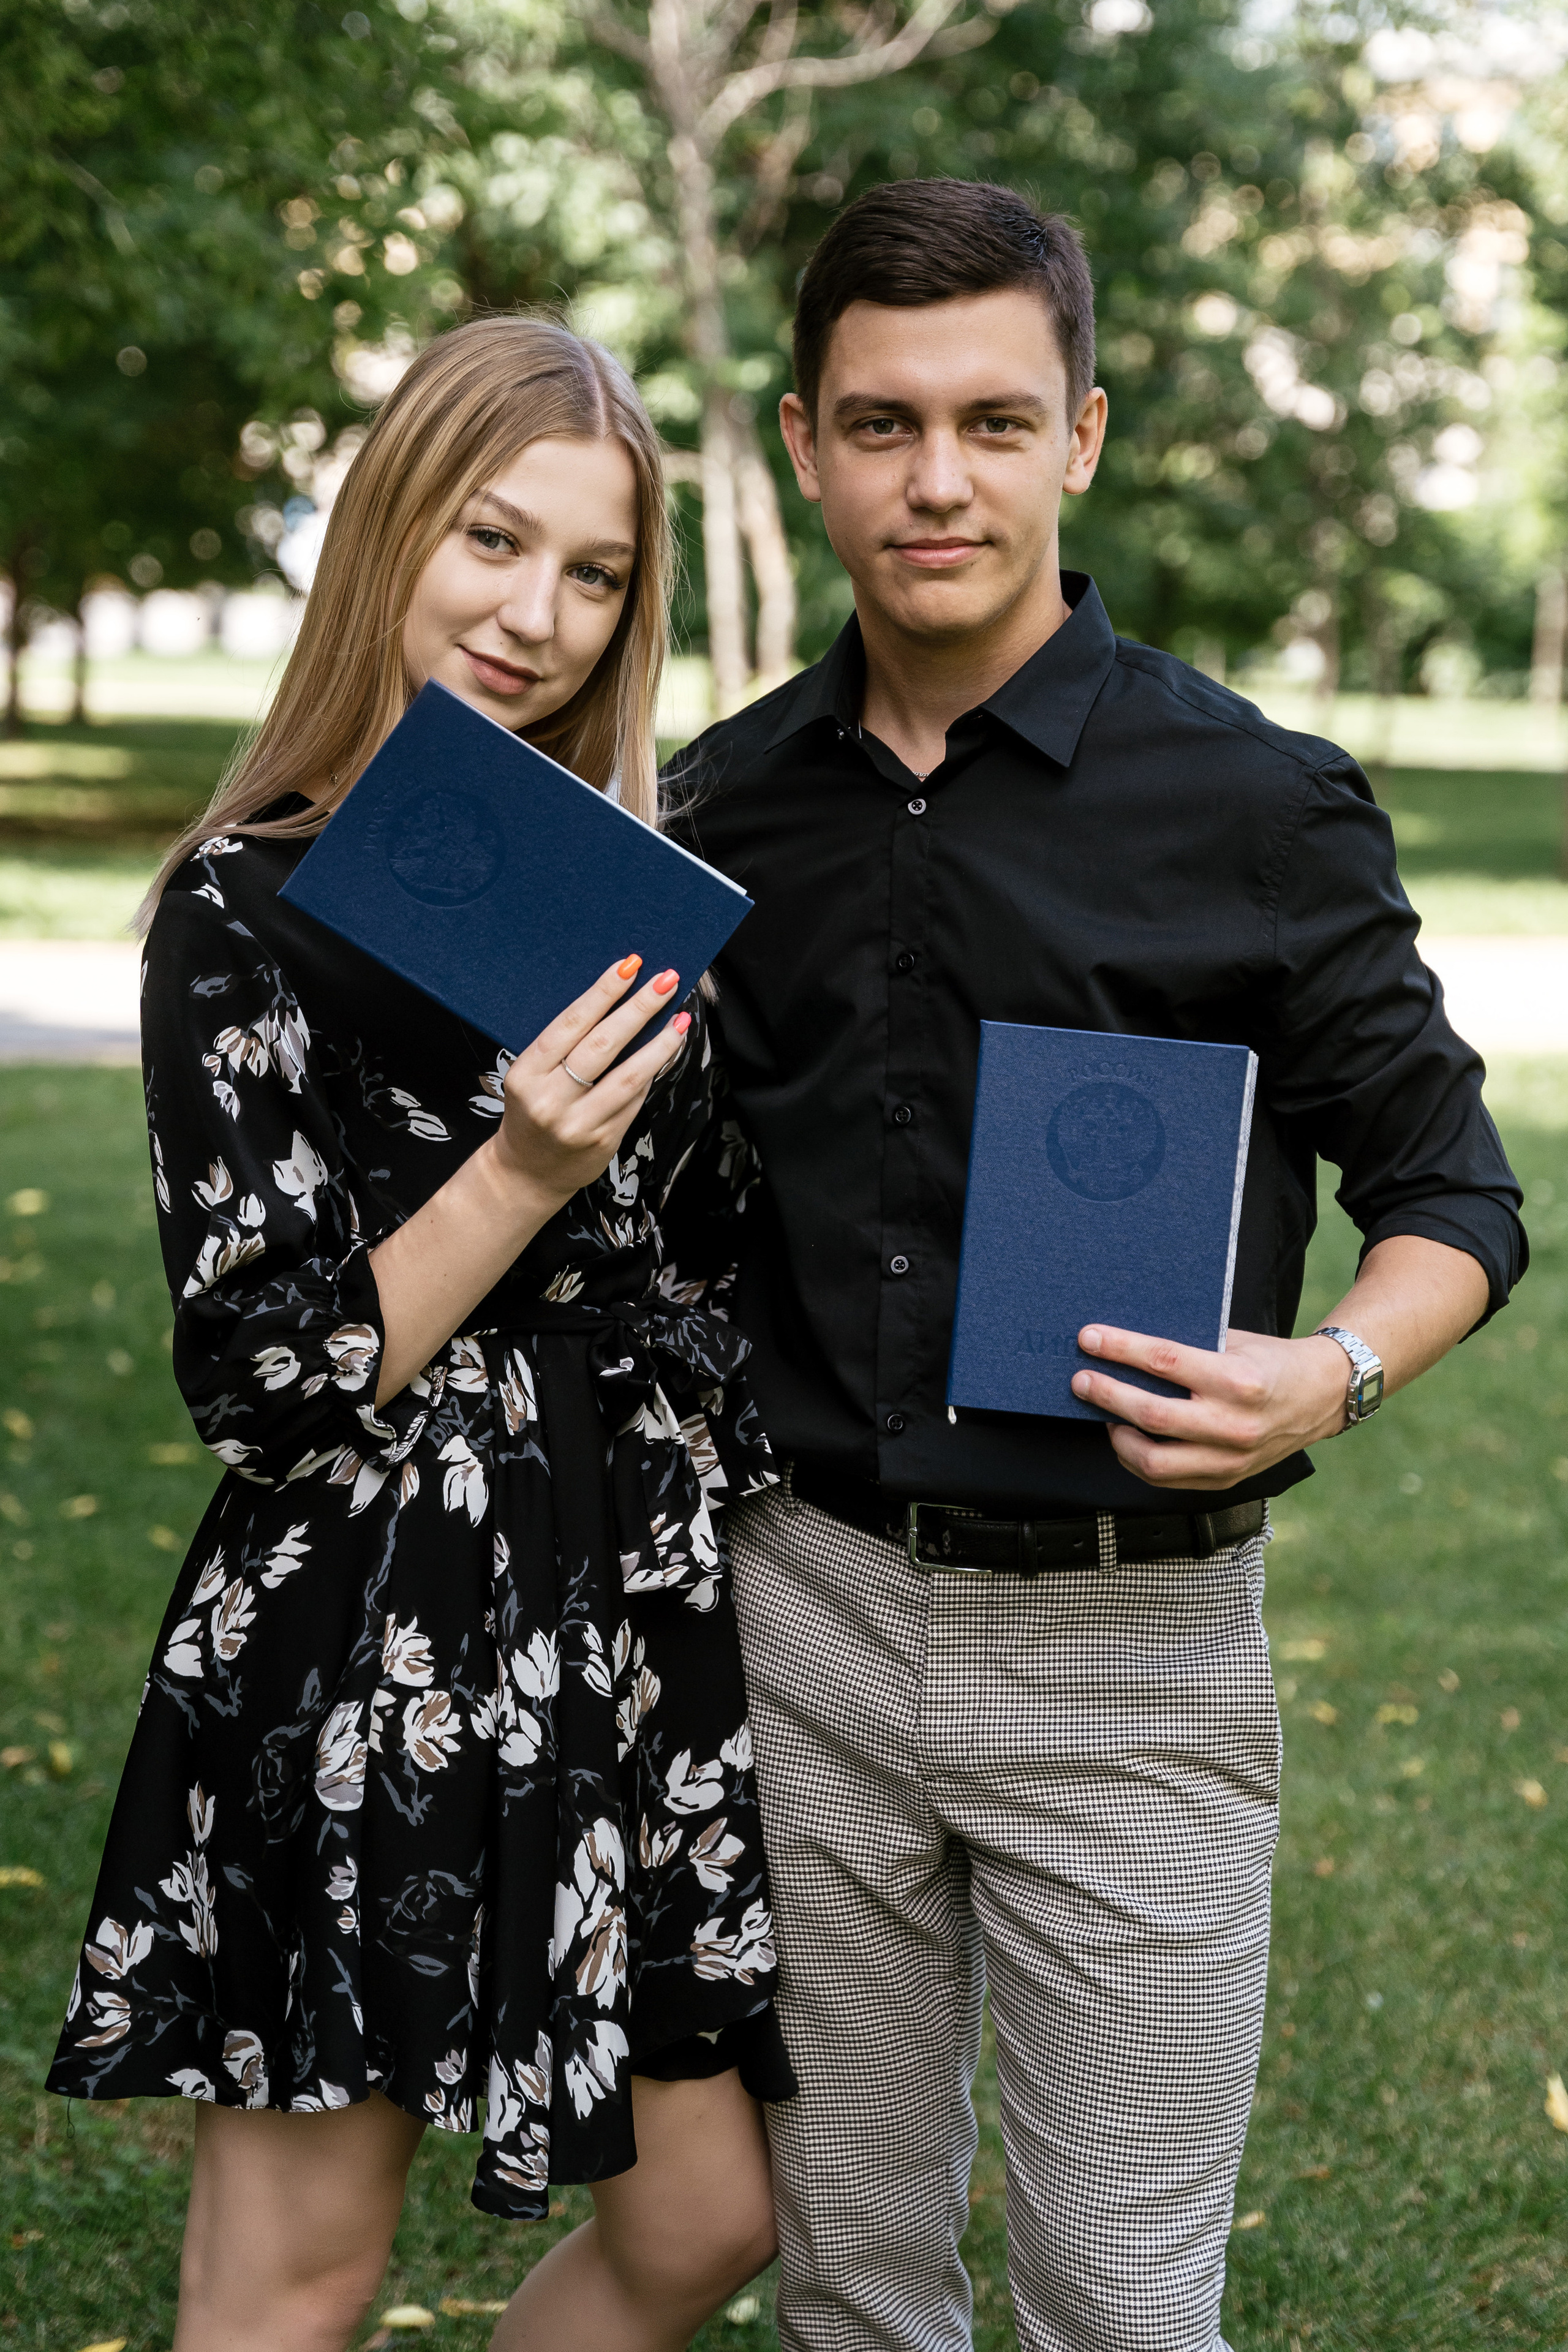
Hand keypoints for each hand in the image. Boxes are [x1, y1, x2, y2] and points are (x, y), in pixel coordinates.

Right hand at [490, 956, 688, 1212]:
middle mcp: (550, 1100)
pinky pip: (634, 1100)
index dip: (602, 993)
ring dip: (660, 1043)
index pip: (570, 1025)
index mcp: (526, 1075)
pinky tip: (667, 1050)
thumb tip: (617, 1003)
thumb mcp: (531, 1078)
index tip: (629, 966)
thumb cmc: (531, 1113)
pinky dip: (652, 1072)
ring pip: (628, 1076)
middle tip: (665, 980)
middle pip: (603, 1045)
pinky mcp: (603, 1142)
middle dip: (638, 1008)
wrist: (526, 1173)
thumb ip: (565, 1048)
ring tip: (679, 1018)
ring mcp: (578, 1124)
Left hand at [1070, 1323, 1351, 1490]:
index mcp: (1237, 1379)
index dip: (1120, 1349)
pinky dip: (1138, 1460)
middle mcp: (1234, 1424)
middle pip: (1152, 1415)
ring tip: (1102, 1413)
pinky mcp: (1226, 1480)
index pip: (1165, 1361)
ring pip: (1154, 1461)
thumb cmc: (1269, 1361)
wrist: (1320, 1397)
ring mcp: (1230, 1459)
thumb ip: (1188, 1347)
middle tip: (1080, 1380)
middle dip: (1107, 1394)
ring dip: (1117, 1436)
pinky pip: (1168, 1479)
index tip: (1089, 1338)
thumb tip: (1125, 1343)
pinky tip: (1126, 1437)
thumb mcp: (1235, 1341)